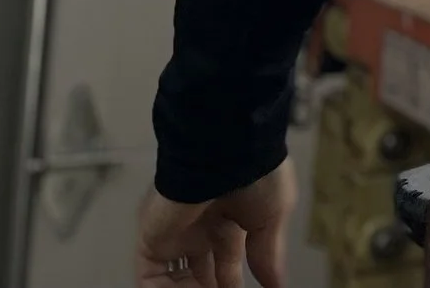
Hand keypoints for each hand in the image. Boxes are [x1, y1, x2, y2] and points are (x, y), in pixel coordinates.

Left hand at [136, 159, 295, 287]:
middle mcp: (200, 230)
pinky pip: (151, 278)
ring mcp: (174, 236)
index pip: (227, 264)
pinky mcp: (152, 241)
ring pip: (175, 279)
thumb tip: (279, 286)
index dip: (233, 285)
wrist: (227, 155)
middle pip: (201, 274)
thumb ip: (268, 255)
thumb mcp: (272, 218)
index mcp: (229, 221)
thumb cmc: (257, 180)